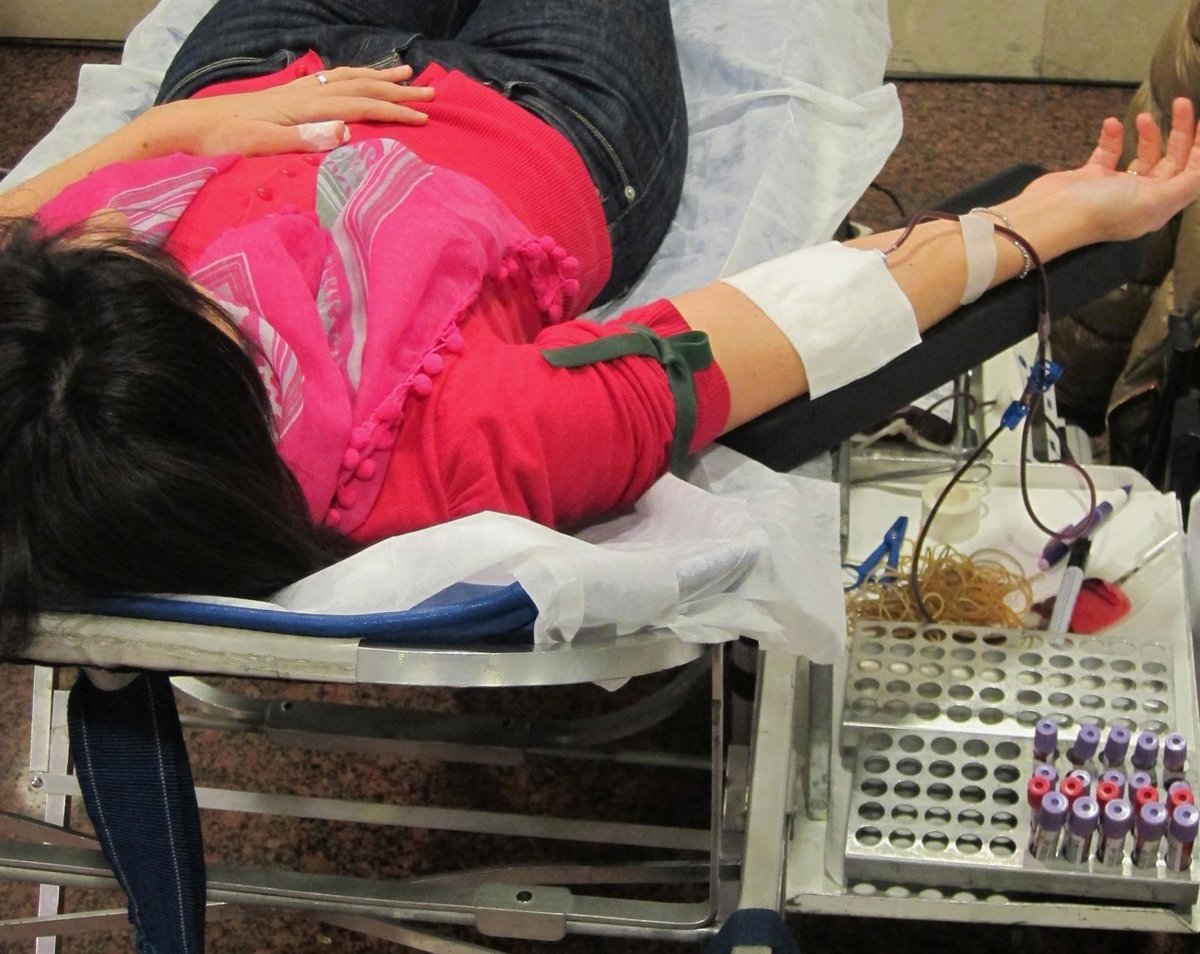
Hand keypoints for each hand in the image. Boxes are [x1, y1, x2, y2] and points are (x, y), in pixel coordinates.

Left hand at [138, 64, 435, 157]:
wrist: (188, 126)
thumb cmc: (222, 141)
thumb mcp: (260, 145)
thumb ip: (302, 138)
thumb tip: (342, 131)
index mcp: (304, 107)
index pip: (360, 105)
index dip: (394, 111)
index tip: (423, 118)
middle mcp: (303, 93)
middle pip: (360, 87)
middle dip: (396, 91)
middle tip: (430, 93)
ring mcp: (295, 92)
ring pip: (347, 78)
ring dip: (378, 77)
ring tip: (404, 74)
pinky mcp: (286, 96)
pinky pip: (330, 80)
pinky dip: (352, 77)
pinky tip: (356, 79)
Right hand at [1020, 97, 1199, 244]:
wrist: (1049, 215)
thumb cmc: (1102, 210)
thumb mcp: (1153, 200)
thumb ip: (1185, 185)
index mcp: (1158, 206)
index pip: (1191, 174)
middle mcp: (1141, 197)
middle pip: (1171, 160)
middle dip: (1180, 132)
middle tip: (1180, 103)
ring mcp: (1115, 187)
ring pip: (1143, 154)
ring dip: (1147, 133)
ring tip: (1141, 116)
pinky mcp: (1092, 177)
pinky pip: (1110, 152)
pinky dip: (1113, 136)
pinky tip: (1111, 124)